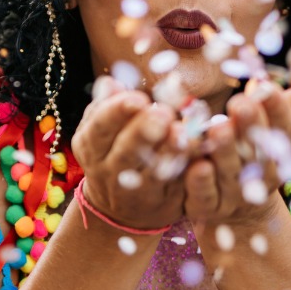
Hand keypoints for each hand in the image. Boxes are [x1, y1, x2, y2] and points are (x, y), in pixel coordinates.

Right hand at [71, 77, 187, 230]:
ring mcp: (136, 191)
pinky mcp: (163, 202)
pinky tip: (199, 146)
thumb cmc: (113, 151)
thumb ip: (106, 106)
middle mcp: (109, 171)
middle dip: (143, 132)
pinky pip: (177, 183)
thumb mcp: (101, 129)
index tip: (138, 98)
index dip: (116, 113)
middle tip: (162, 113)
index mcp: (91, 146)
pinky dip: (188, 165)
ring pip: (152, 171)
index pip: (99, 128)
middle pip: (125, 152)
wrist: (119, 207)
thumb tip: (110, 82)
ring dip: (168, 150)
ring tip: (180, 130)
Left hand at [182, 80, 290, 226]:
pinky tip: (198, 164)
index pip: (286, 132)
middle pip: (258, 151)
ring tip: (217, 127)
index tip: (266, 86)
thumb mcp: (272, 136)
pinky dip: (201, 181)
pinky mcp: (209, 208)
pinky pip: (206, 195)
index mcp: (284, 157)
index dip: (278, 109)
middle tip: (241, 103)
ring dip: (225, 150)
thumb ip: (284, 113)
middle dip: (251, 125)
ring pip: (231, 172)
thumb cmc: (253, 156)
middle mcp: (263, 179)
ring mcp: (236, 196)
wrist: (237, 210)